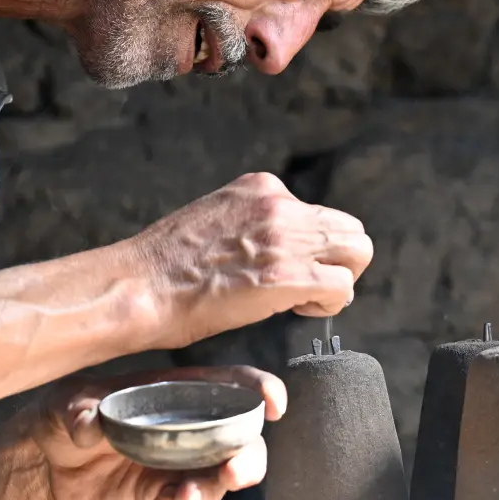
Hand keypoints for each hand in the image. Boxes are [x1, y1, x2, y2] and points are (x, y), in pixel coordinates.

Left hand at [24, 366, 285, 499]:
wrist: (44, 460)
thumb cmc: (65, 413)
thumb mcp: (70, 400)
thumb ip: (81, 410)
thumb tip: (89, 423)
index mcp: (180, 391)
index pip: (233, 386)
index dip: (260, 390)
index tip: (274, 403)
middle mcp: (190, 428)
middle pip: (240, 441)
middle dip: (249, 457)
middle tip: (237, 472)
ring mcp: (179, 465)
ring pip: (218, 478)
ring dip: (215, 489)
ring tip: (191, 497)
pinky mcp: (159, 495)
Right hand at [132, 172, 372, 348]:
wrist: (140, 286)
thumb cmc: (165, 268)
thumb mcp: (214, 222)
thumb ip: (252, 226)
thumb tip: (274, 252)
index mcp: (261, 189)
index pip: (316, 214)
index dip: (311, 248)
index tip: (288, 270)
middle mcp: (279, 205)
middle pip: (349, 228)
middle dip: (338, 261)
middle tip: (310, 289)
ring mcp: (286, 238)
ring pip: (358, 252)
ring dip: (340, 280)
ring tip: (305, 300)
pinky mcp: (288, 275)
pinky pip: (342, 287)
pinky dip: (330, 304)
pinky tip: (299, 311)